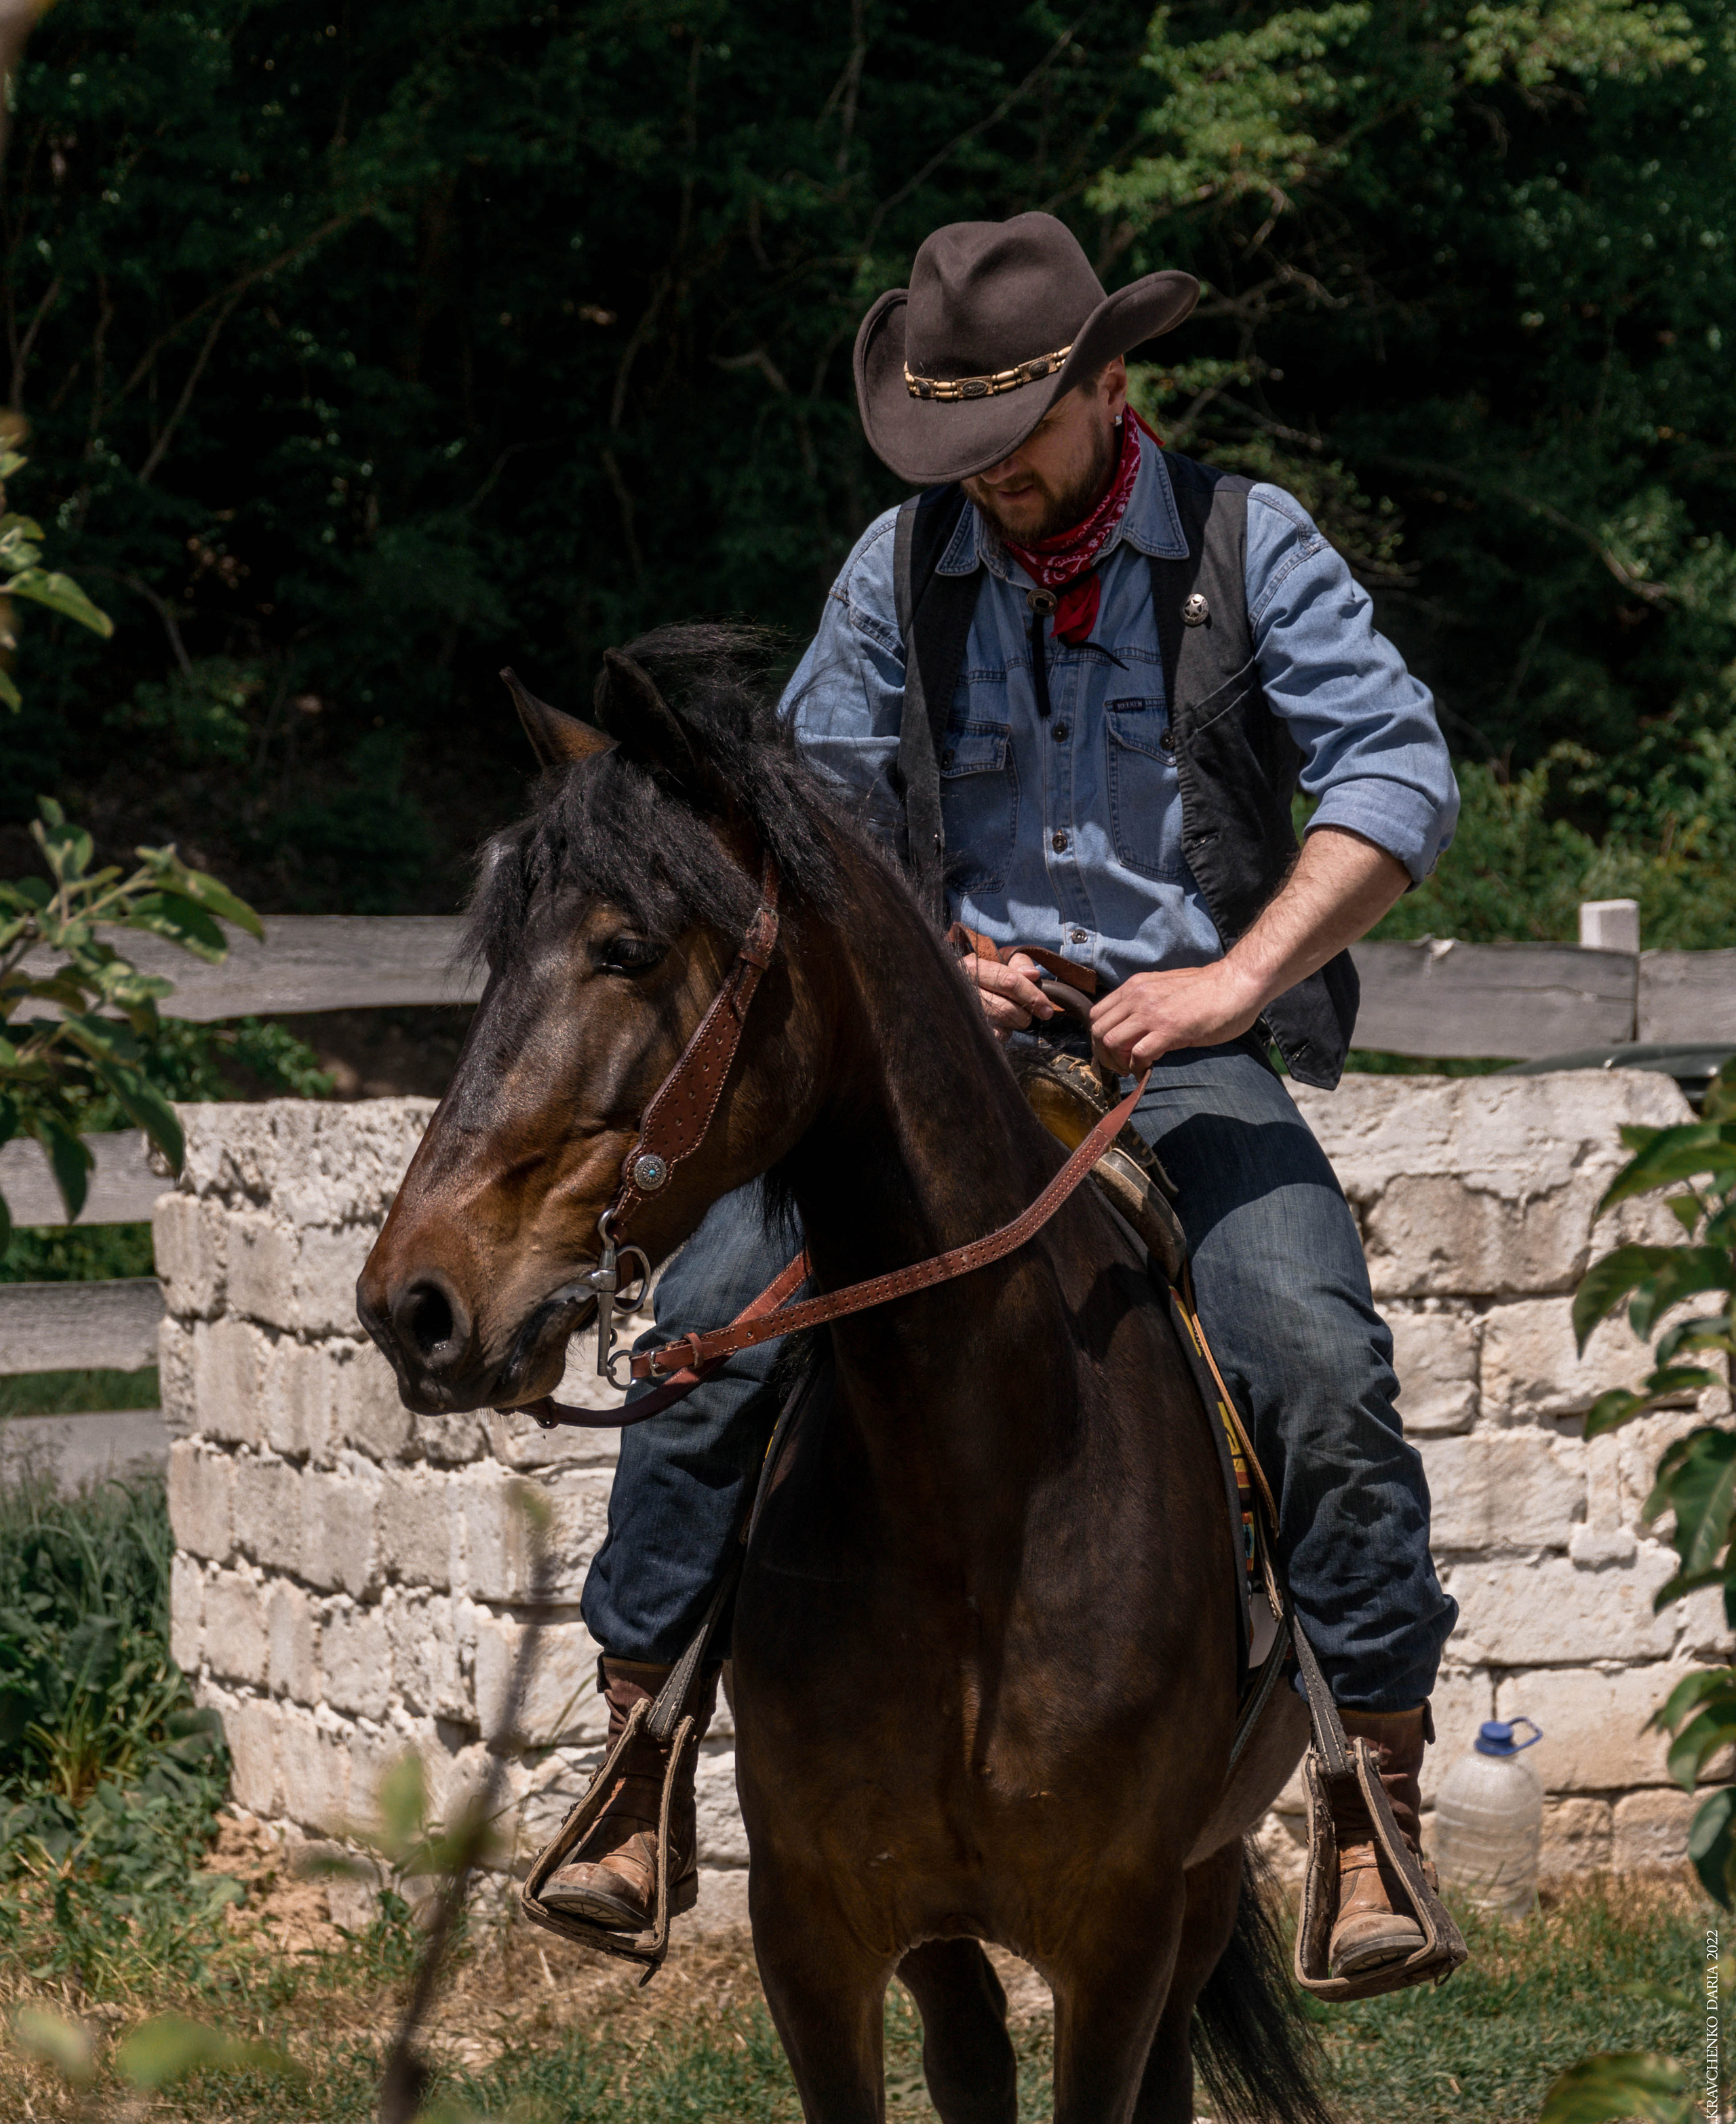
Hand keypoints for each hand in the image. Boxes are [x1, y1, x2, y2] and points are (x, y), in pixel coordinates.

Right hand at [963, 949, 1055, 1036]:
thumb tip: (1033, 975)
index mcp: (972, 967)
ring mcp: (962, 1012)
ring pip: (999, 1026)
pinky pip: (992, 1038)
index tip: (1047, 1009)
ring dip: (1014, 1024)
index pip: (1009, 982)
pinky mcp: (964, 1029)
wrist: (951, 989)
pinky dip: (1003, 1034)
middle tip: (1029, 1014)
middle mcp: (963, 990)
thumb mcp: (998, 961)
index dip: (1032, 995)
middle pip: (1005, 1008)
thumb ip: (1018, 964)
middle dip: (1024, 1015)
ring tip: (1013, 1017)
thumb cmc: (982, 975)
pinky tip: (1001, 1026)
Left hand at [1088, 962, 1264, 1072]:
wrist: (1237, 984)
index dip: (1099, 1038)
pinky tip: (1147, 1071)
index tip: (1113, 1052)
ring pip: (1111, 1042)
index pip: (1096, 1014)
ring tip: (1132, 1069)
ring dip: (1118, 1062)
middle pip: (1098, 1030)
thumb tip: (1134, 1029)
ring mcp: (1151, 1013)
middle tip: (1120, 1066)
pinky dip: (1137, 1068)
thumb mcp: (1166, 989)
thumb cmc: (1208, 990)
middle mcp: (1137, 997)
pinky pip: (1137, 1054)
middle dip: (1104, 1055)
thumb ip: (1146, 1004)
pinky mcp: (1169, 1030)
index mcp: (1135, 987)